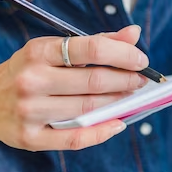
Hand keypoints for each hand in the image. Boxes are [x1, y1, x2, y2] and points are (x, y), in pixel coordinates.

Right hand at [0, 26, 149, 151]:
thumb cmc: (29, 70)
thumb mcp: (53, 48)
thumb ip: (96, 42)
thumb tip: (134, 33)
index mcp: (39, 53)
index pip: (92, 49)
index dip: (124, 54)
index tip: (142, 60)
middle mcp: (32, 81)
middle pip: (94, 81)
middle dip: (126, 80)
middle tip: (141, 80)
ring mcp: (29, 111)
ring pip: (88, 108)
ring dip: (117, 102)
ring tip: (129, 96)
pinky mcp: (29, 138)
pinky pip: (74, 138)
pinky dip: (101, 132)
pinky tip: (118, 123)